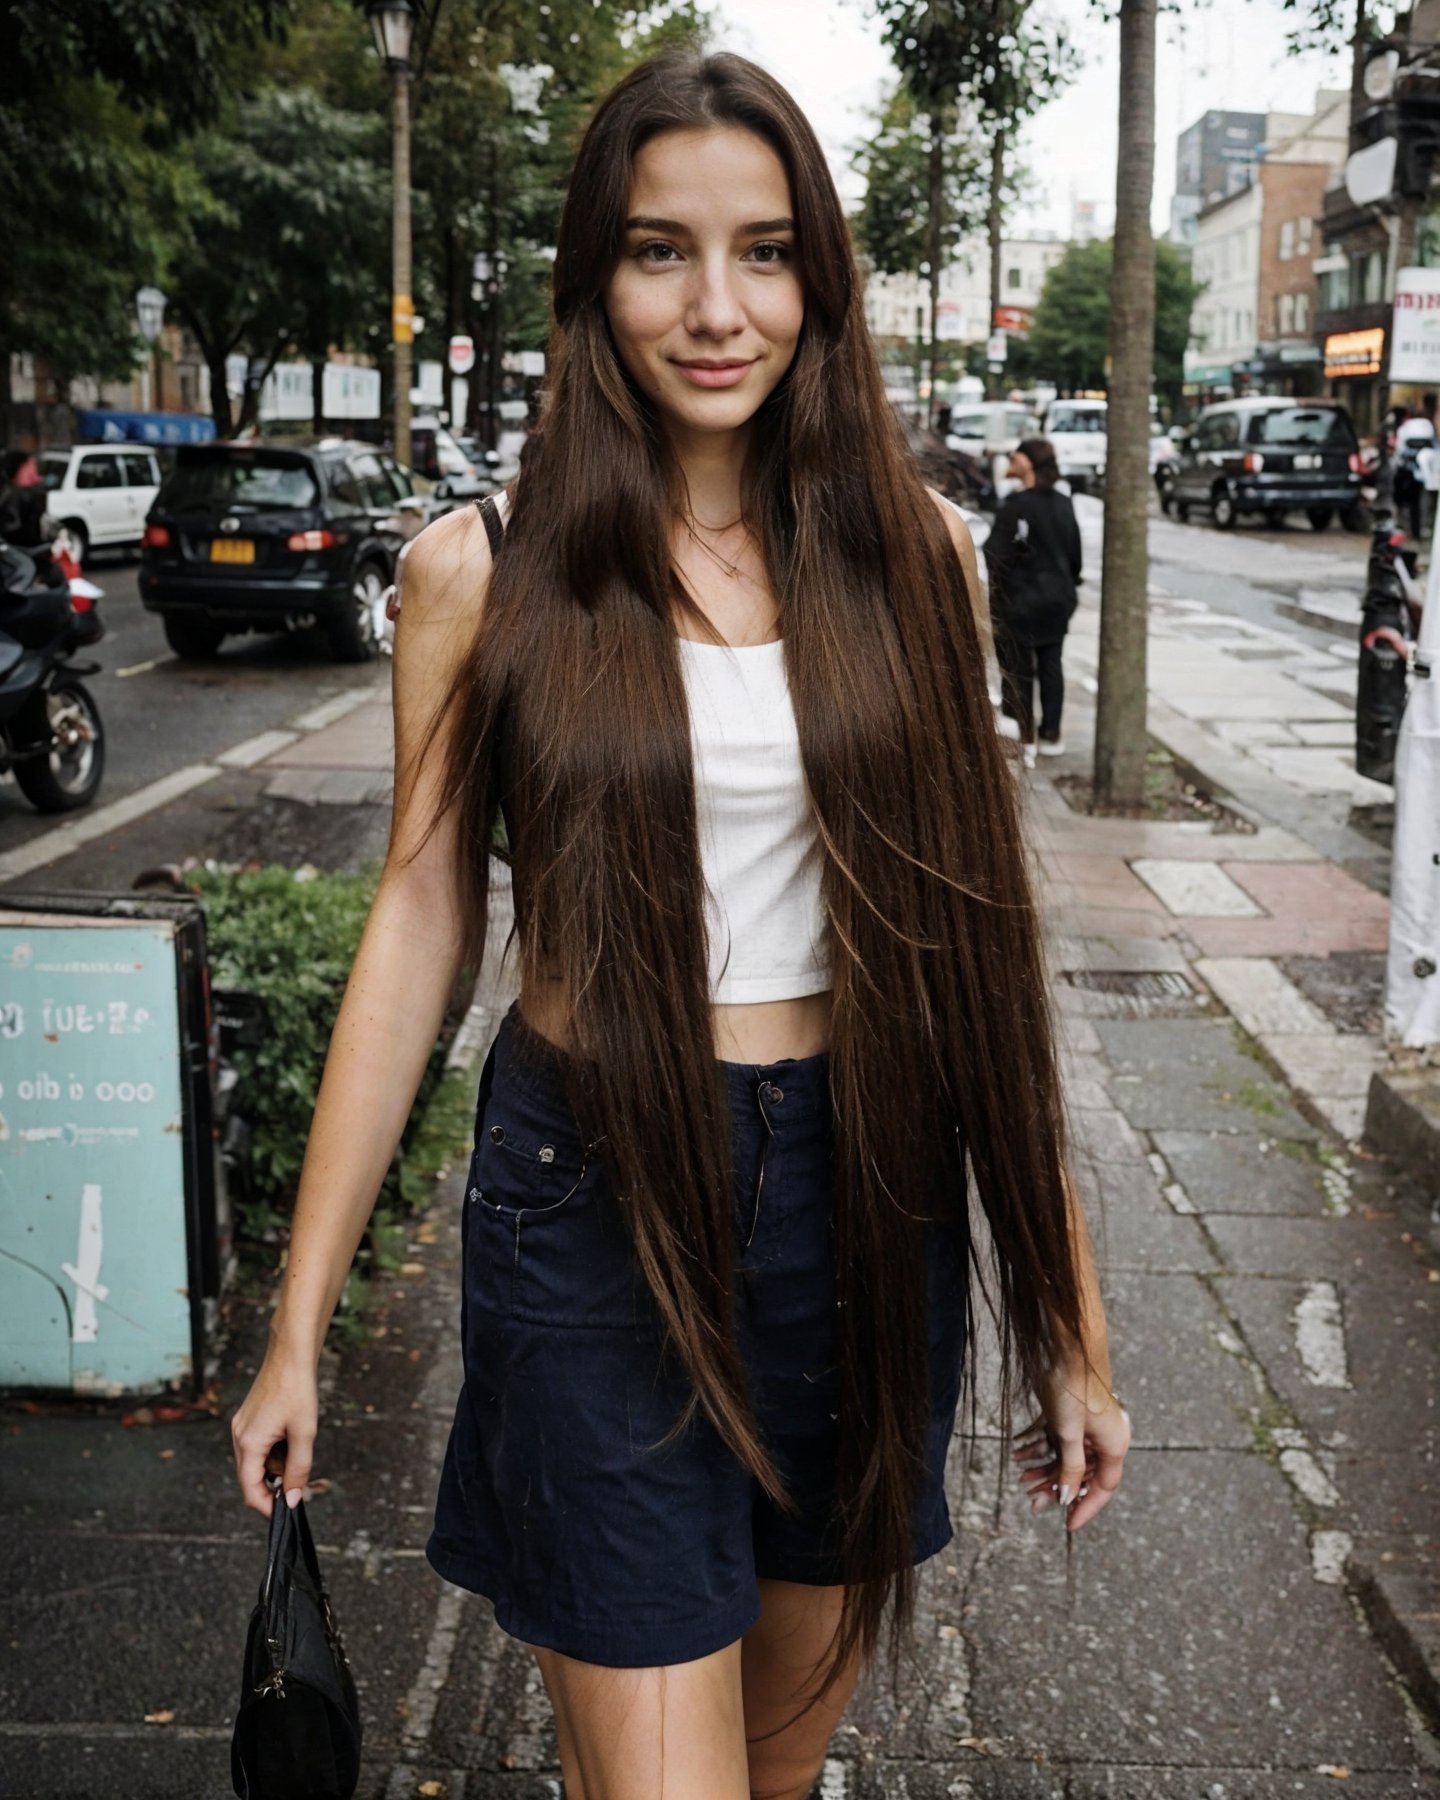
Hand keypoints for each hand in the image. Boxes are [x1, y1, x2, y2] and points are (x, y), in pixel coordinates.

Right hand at [230, 1344, 318, 1517]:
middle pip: (251, 1477)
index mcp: (249, 1443)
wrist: (290, 1355)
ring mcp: (241, 1427)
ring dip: (276, 1465)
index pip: (250, 1489)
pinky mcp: (247, 1419)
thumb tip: (293, 1500)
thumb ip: (298, 1470)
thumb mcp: (304, 1434)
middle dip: (274, 1485)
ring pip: (256, 1461)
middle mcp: (239, 1436)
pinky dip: (273, 1451)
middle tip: (301, 1483)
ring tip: (299, 1447)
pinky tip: (290, 1437)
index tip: (285, 1514)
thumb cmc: (298, 1391)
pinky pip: (257, 1446)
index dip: (266, 1506)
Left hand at [1010, 1362, 1130, 1532]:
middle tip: (1031, 1500)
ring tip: (1020, 1476)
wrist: (1066, 1346)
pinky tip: (1018, 1452)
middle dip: (1056, 1486)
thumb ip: (1070, 1468)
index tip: (1068, 1524)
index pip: (1104, 1487)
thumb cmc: (1073, 1387)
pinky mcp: (1072, 1412)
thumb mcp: (1069, 1433)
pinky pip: (1058, 1437)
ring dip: (1044, 1466)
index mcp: (1114, 1444)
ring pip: (1067, 1455)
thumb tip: (1066, 1497)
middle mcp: (1104, 1436)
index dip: (1086, 1506)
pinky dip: (1040, 1445)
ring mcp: (1088, 1424)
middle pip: (1082, 1473)